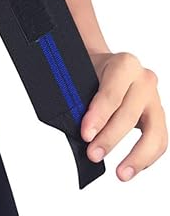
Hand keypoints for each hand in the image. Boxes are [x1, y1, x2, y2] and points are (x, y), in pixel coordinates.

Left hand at [81, 52, 167, 180]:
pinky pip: (159, 140)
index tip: (85, 134)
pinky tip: (132, 167)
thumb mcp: (82, 75)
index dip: (98, 117)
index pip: (112, 94)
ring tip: (120, 173)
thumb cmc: (91, 69)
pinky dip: (147, 157)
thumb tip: (77, 128)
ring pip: (154, 132)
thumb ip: (80, 97)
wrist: (103, 63)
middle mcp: (144, 79)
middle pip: (129, 114)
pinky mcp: (158, 115)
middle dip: (109, 138)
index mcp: (125, 64)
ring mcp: (154, 98)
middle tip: (93, 153)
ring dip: (136, 156)